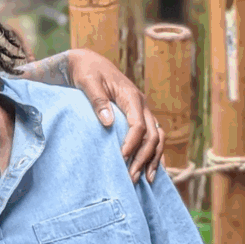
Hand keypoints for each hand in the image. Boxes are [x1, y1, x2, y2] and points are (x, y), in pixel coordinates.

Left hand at [67, 49, 163, 182]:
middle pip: (152, 135)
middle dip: (143, 158)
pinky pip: (154, 137)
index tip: (122, 158)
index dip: (132, 143)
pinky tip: (151, 170)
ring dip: (152, 159)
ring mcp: (143, 111)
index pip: (138, 125)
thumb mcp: (88, 82)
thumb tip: (108, 122)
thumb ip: (98, 101)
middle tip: (131, 178)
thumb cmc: (87, 72)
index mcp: (131, 96)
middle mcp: (142, 105)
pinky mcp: (139, 117)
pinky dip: (154, 154)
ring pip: (157, 138)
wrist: (89, 62)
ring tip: (144, 180)